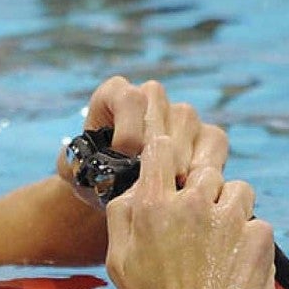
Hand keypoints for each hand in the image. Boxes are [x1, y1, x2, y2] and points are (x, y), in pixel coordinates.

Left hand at [57, 76, 228, 208]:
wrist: (114, 193)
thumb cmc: (91, 178)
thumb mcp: (75, 171)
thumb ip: (74, 164)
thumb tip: (89, 163)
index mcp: (114, 94)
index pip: (131, 98)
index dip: (128, 132)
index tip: (122, 160)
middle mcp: (150, 96)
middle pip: (163, 108)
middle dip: (156, 148)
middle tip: (150, 178)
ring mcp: (179, 114)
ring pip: (189, 121)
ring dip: (180, 155)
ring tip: (167, 185)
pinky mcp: (205, 135)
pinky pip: (214, 139)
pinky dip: (206, 162)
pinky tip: (190, 185)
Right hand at [105, 131, 274, 288]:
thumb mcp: (117, 259)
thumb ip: (122, 214)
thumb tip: (137, 184)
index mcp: (152, 206)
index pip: (162, 148)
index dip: (167, 154)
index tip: (170, 169)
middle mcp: (191, 204)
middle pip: (204, 169)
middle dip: (202, 189)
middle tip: (197, 223)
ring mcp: (229, 219)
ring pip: (237, 190)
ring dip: (230, 208)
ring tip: (219, 244)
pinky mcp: (260, 238)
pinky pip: (257, 222)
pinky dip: (248, 238)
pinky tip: (234, 264)